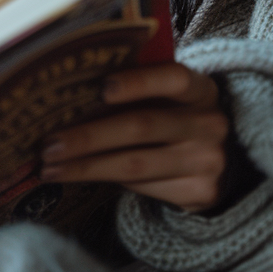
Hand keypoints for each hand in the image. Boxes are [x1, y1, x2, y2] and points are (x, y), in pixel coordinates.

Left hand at [39, 63, 228, 211]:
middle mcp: (208, 123)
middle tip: (48, 144)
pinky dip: (106, 179)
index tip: (102, 88)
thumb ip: (133, 86)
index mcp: (198, 87)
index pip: (172, 78)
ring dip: (86, 167)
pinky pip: (142, 186)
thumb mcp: (167, 93)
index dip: (138, 82)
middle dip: (87, 137)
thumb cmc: (173, 111)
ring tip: (49, 167)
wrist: (224, 156)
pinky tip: (77, 175)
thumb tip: (67, 94)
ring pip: (134, 164)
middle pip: (140, 127)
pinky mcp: (199, 193)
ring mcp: (207, 161)